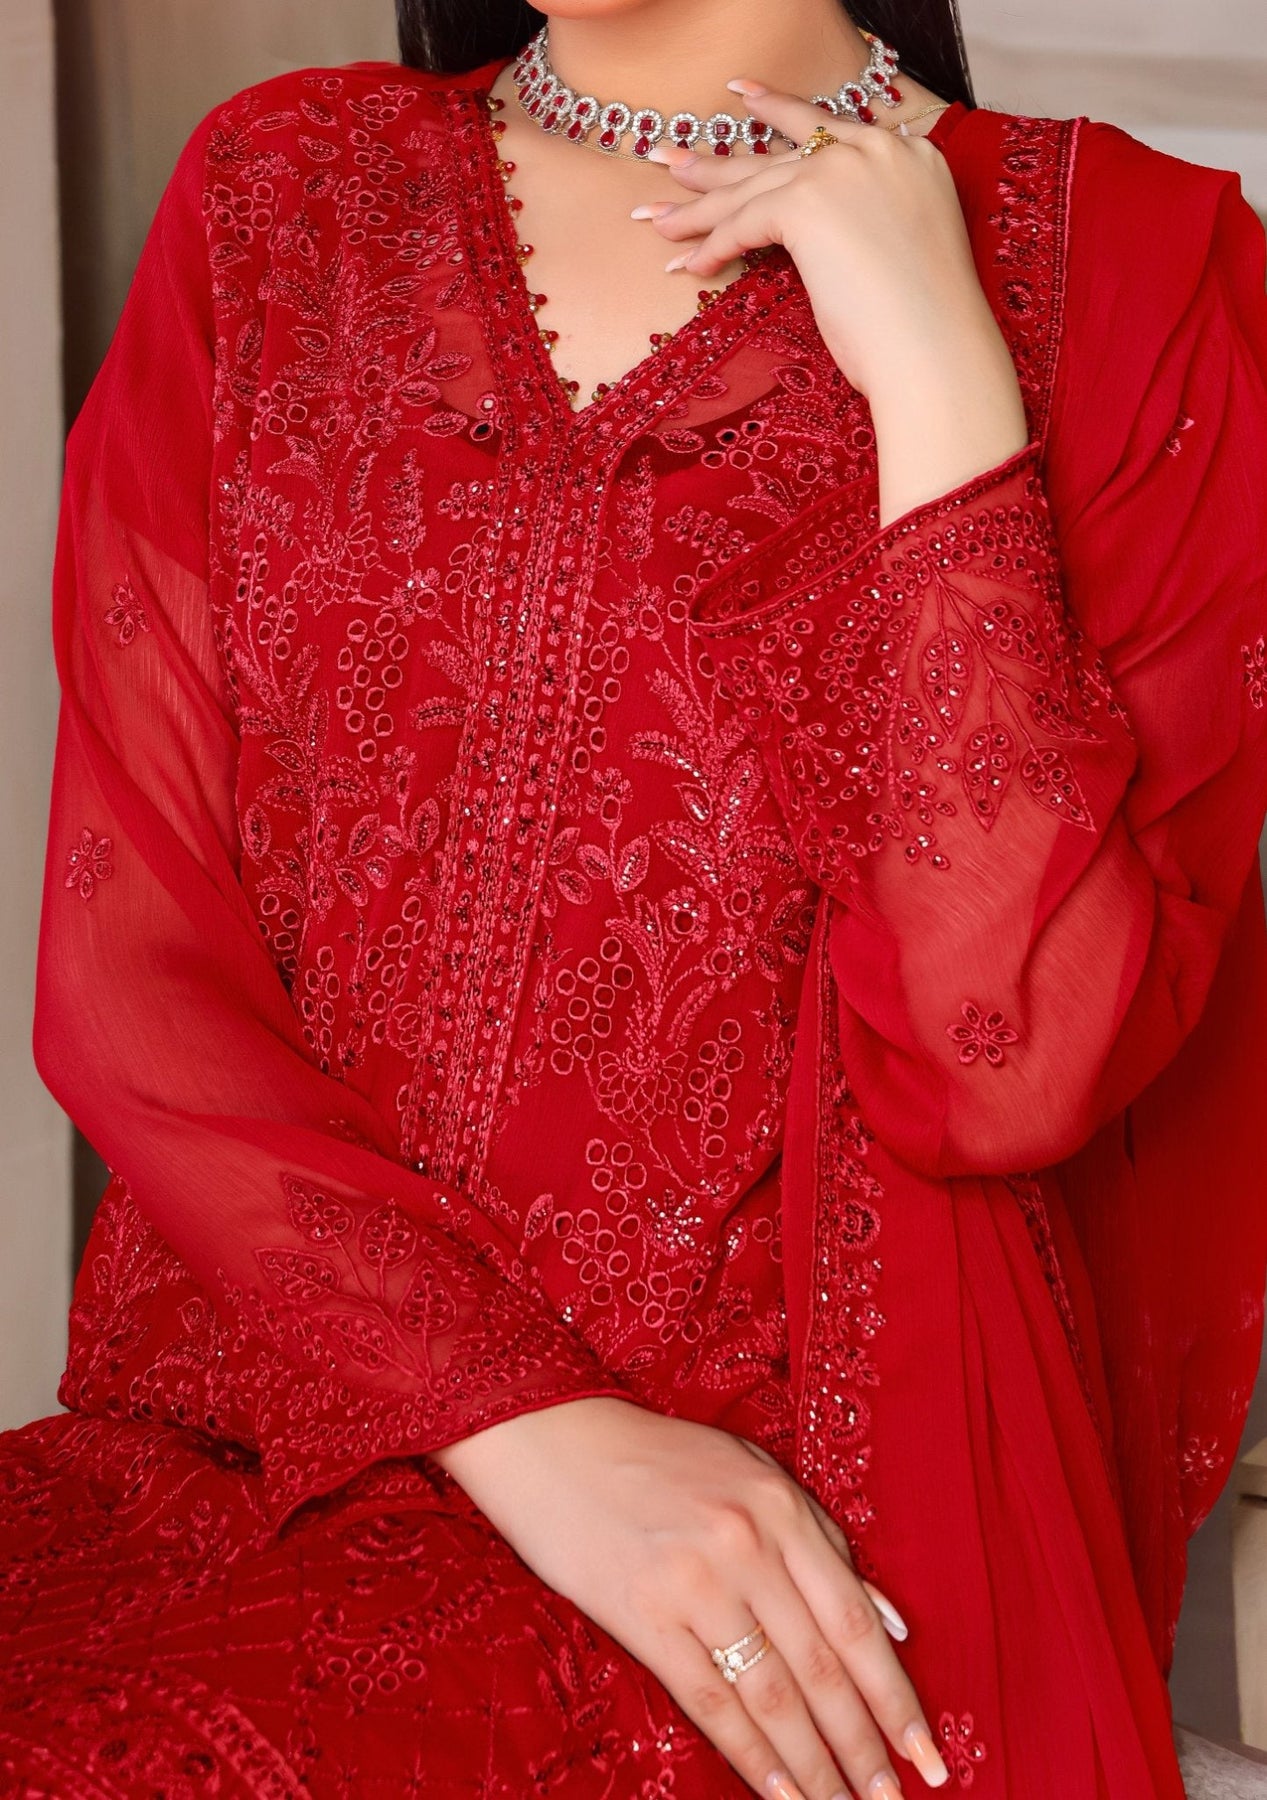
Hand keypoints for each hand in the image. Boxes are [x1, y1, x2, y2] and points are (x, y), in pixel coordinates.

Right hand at [432, 1395, 949, 1797]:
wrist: (552, 1437)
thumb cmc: (660, 1456)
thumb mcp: (752, 1472)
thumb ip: (823, 1541)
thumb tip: (892, 1621)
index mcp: (781, 1507)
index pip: (856, 1622)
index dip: (896, 1697)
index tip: (928, 1753)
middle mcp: (748, 1546)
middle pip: (822, 1669)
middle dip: (864, 1746)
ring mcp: (695, 1583)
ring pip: (773, 1696)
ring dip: (816, 1766)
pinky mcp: (644, 1616)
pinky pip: (710, 1703)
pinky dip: (751, 1757)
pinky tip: (781, 1794)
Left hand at [633, 81, 1029, 521]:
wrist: (935, 351)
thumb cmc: (924, 327)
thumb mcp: (899, 252)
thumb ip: (866, 221)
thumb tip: (822, 239)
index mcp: (909, 154)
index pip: (827, 137)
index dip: (779, 128)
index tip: (744, 108)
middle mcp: (877, 148)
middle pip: (781, 153)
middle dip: (722, 163)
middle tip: (675, 160)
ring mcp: (842, 169)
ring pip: (753, 186)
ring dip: (699, 207)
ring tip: (657, 217)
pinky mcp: (809, 203)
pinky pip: (744, 221)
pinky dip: (713, 247)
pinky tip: (688, 267)